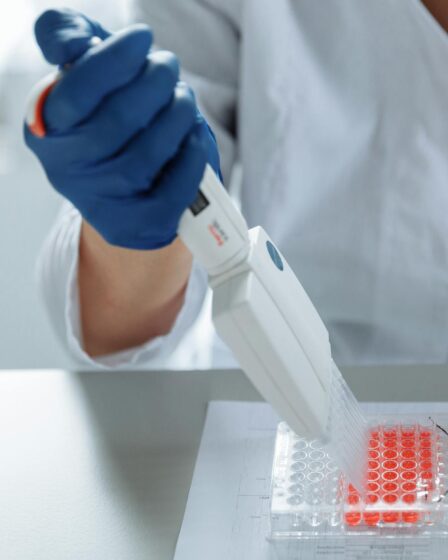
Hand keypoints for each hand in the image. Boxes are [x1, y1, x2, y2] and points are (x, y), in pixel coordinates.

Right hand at [25, 9, 220, 249]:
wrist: (122, 193)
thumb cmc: (106, 122)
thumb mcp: (81, 76)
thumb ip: (68, 39)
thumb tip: (74, 42)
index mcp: (46, 131)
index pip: (76, 91)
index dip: (115, 58)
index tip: (143, 39)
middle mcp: (67, 171)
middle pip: (118, 121)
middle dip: (155, 82)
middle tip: (169, 67)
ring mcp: (102, 203)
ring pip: (146, 157)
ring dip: (177, 117)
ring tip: (184, 100)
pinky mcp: (136, 226)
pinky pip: (172, 193)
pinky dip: (192, 158)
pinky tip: (195, 137)